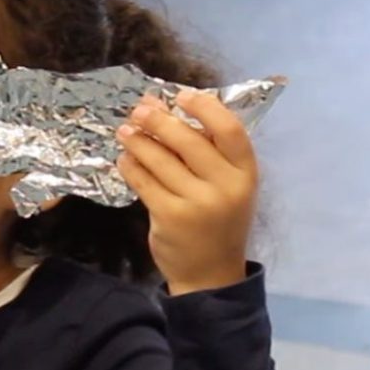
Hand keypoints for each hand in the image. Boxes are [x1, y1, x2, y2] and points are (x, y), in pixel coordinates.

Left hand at [116, 90, 256, 294]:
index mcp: (246, 173)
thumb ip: (208, 154)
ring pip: (161, 160)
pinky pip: (144, 182)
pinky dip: (131, 166)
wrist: (210, 274)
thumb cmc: (218, 222)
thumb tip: (165, 110)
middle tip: (139, 110)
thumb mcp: (228, 187)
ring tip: (124, 130)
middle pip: (188, 140)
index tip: (181, 95)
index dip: (204, 107)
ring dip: (139, 141)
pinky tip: (124, 158)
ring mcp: (197, 203)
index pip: (230, 128)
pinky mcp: (169, 217)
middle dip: (160, 120)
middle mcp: (225, 186)